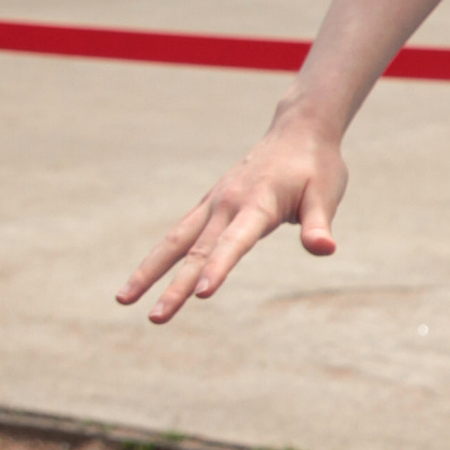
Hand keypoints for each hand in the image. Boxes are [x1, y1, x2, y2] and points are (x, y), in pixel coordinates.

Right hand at [118, 106, 347, 323]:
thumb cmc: (316, 166)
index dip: (219, 268)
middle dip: (174, 286)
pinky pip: (179, 234)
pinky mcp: (210, 205)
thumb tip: (325, 250)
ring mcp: (214, 204)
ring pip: (175, 242)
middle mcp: (227, 204)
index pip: (235, 242)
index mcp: (257, 203)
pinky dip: (160, 257)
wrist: (297, 130)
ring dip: (149, 271)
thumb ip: (319, 224)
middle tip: (156, 319)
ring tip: (123, 300)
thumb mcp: (326, 193)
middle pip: (196, 250)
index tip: (202, 295)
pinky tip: (143, 277)